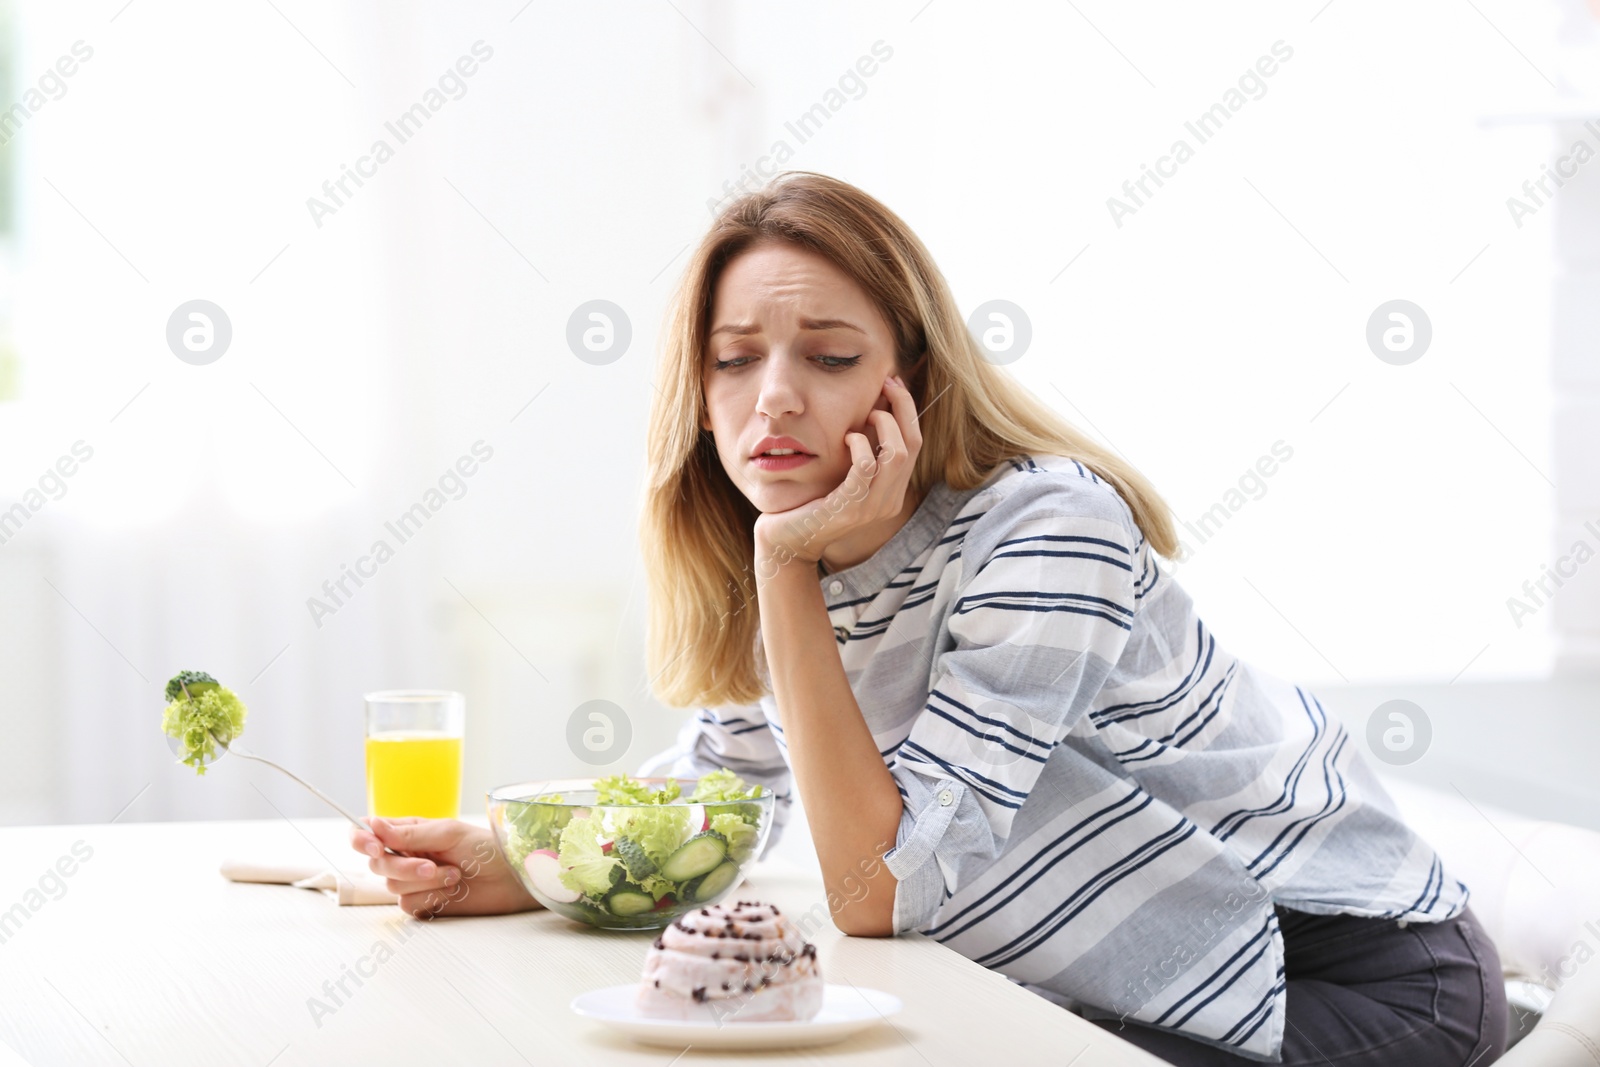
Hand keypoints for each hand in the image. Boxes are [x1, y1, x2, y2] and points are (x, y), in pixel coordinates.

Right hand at [348, 816, 542, 918]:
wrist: (510, 877)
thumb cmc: (484, 847)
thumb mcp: (447, 833)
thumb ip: (408, 834)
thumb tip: (372, 825)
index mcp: (409, 832)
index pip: (368, 834)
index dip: (362, 840)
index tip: (375, 847)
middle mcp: (407, 856)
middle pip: (377, 865)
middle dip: (403, 867)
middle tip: (432, 865)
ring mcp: (414, 881)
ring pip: (392, 887)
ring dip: (425, 882)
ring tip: (454, 875)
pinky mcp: (423, 903)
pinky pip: (408, 905)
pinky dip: (430, 898)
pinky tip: (452, 892)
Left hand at [752, 374, 922, 571]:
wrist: (786, 540)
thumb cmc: (811, 503)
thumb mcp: (845, 475)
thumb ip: (863, 452)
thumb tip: (875, 407)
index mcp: (892, 493)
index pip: (915, 444)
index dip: (908, 410)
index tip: (894, 383)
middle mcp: (888, 502)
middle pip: (912, 445)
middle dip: (902, 408)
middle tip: (885, 384)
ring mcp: (870, 508)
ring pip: (896, 455)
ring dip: (883, 425)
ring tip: (866, 414)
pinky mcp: (848, 508)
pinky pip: (866, 468)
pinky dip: (859, 445)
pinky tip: (847, 436)